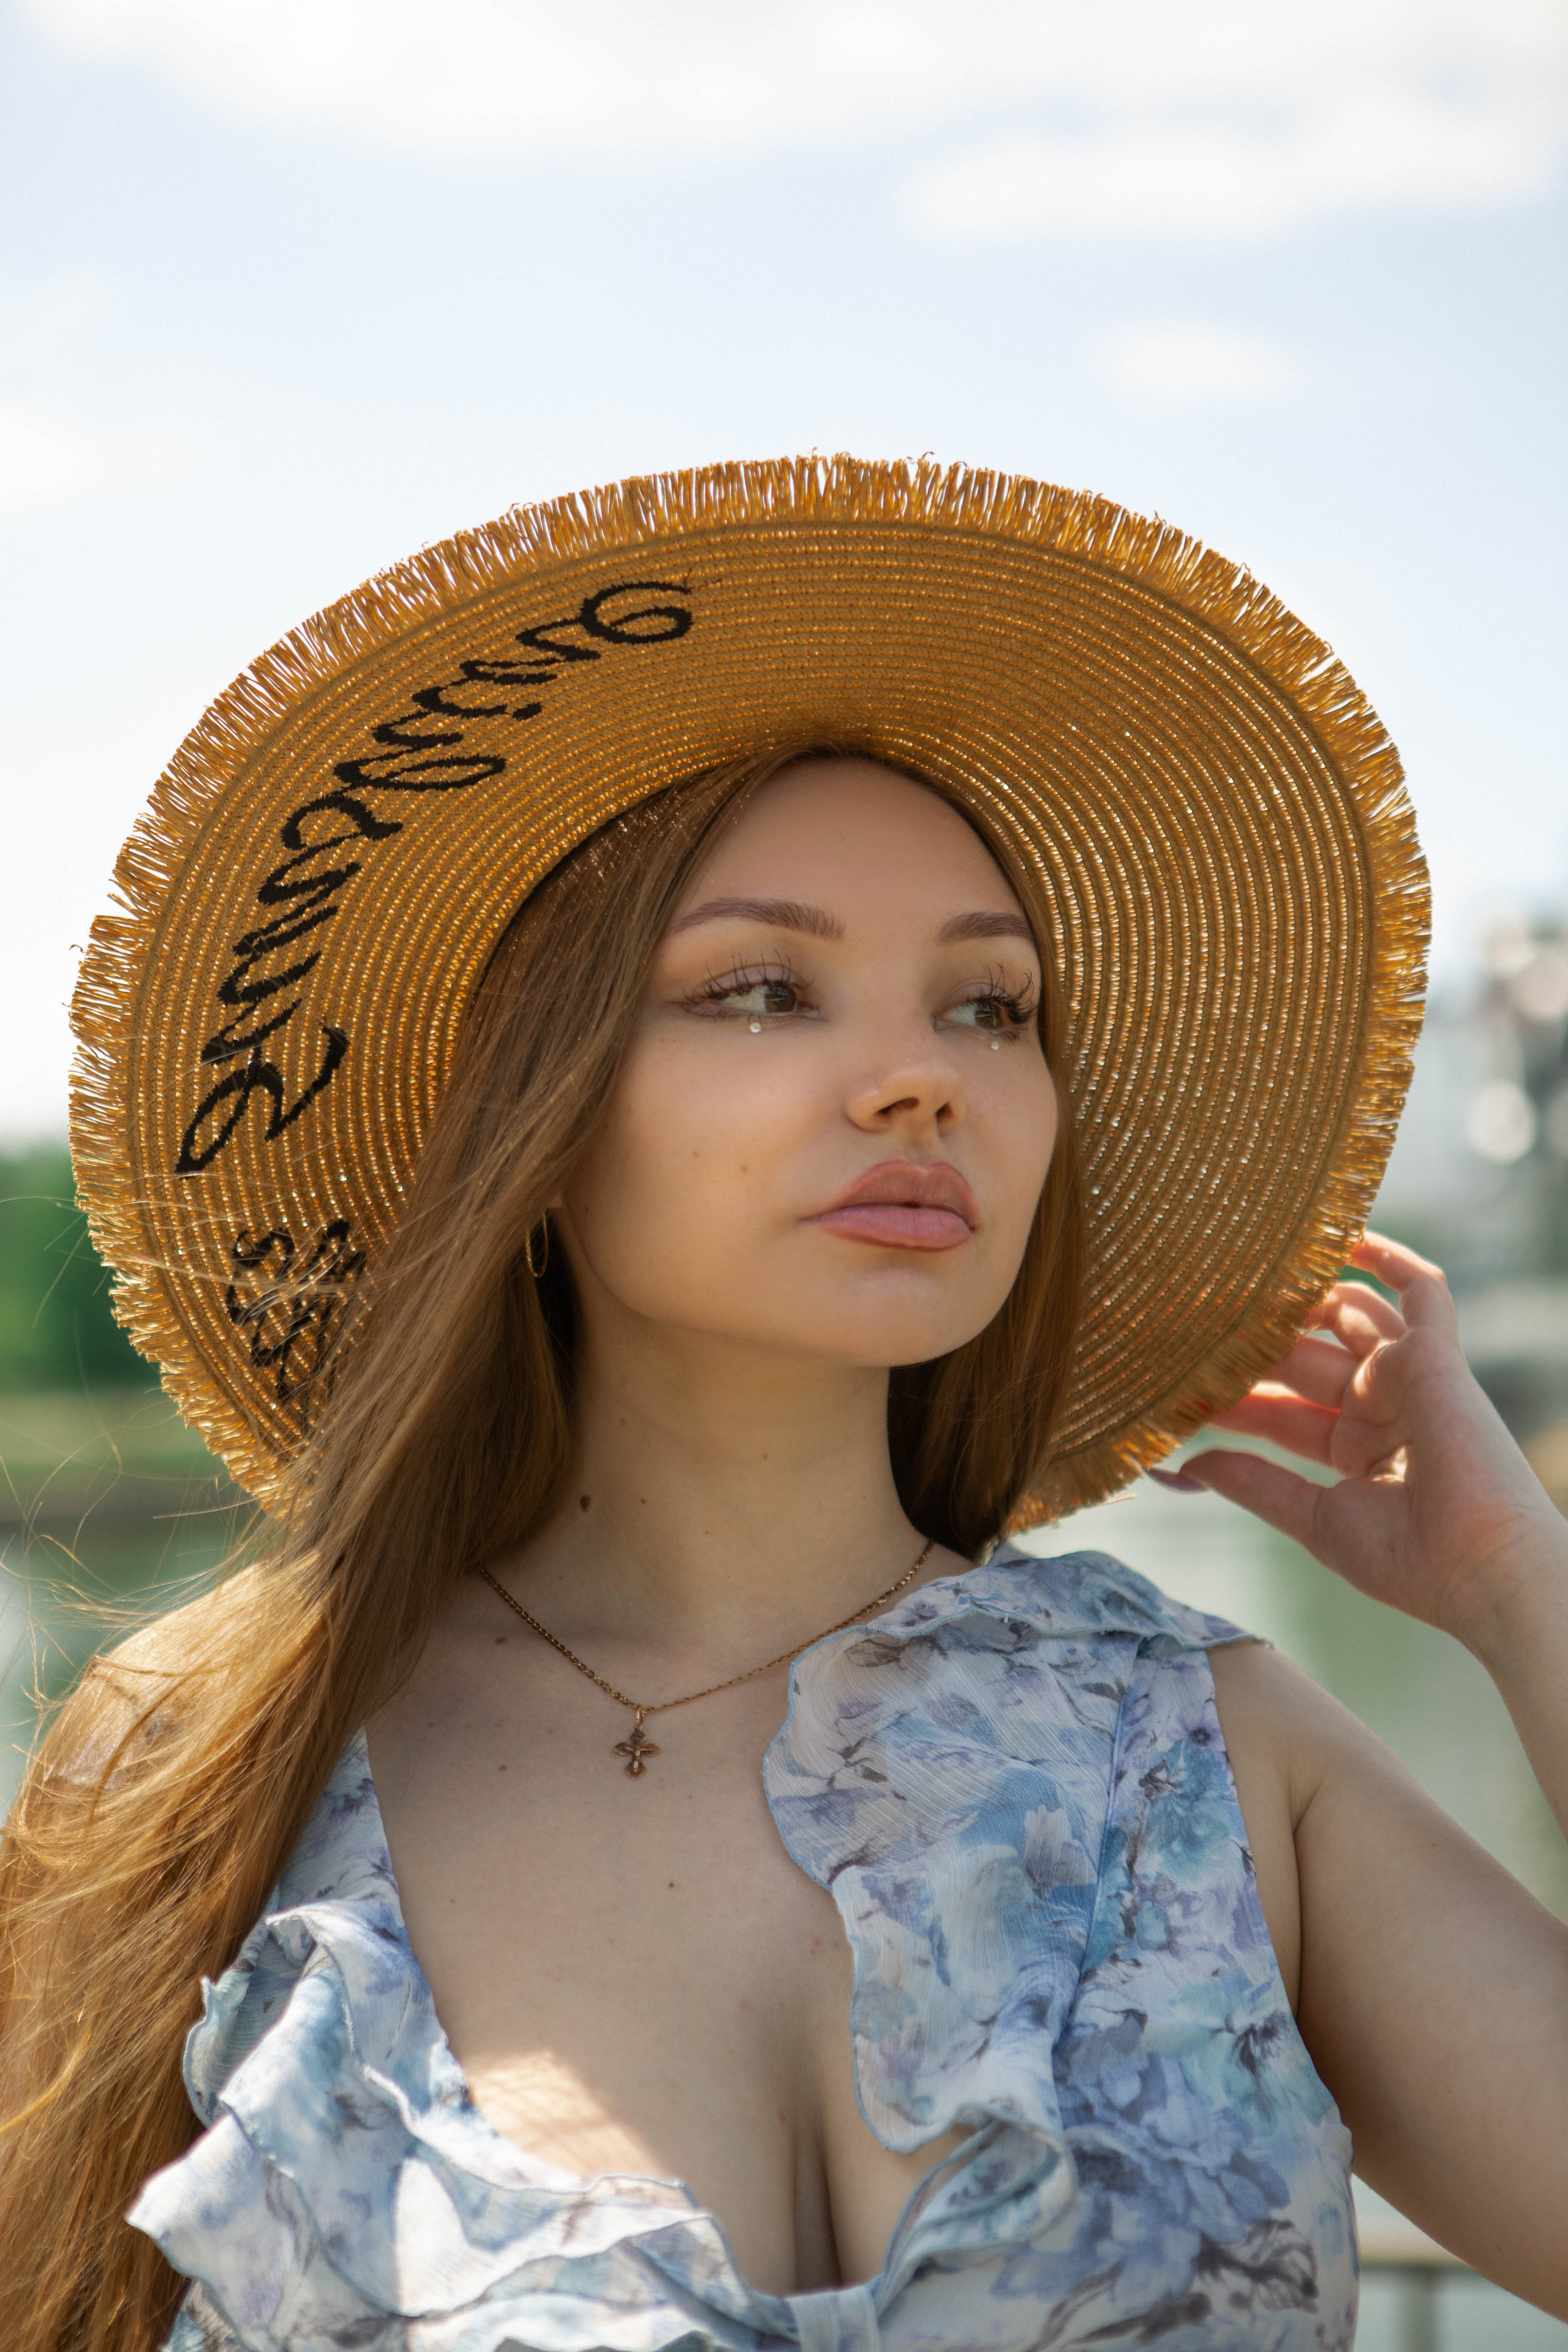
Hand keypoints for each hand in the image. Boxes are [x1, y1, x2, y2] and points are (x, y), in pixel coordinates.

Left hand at [1177, 1231, 1567, 1657]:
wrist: (1479, 1566)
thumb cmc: (1408, 1560)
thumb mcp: (1314, 1519)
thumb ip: (1254, 1484)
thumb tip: (1187, 1464)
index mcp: (1355, 1450)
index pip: (1280, 1408)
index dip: (1233, 1396)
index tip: (1177, 1383)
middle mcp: (1381, 1406)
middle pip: (1304, 1356)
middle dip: (1253, 1342)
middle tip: (1197, 1319)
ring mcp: (1408, 1378)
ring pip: (1347, 1316)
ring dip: (1299, 1297)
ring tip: (1244, 1280)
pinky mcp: (1436, 1355)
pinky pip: (1422, 1290)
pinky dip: (1387, 1257)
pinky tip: (1341, 1232)